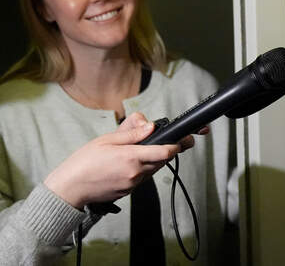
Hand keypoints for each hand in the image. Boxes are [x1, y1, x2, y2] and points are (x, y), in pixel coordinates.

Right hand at [44, 112, 194, 208]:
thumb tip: (150, 126)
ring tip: (136, 152)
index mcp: (132, 157)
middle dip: (165, 151)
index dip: (176, 146)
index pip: (165, 152)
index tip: (182, 140)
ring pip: (152, 170)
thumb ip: (131, 133)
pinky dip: (140, 170)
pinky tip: (126, 165)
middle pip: (161, 161)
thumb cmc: (83, 162)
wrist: (69, 189)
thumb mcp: (106, 140)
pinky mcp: (127, 192)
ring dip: (151, 161)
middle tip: (165, 142)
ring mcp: (132, 184)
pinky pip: (141, 179)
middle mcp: (136, 172)